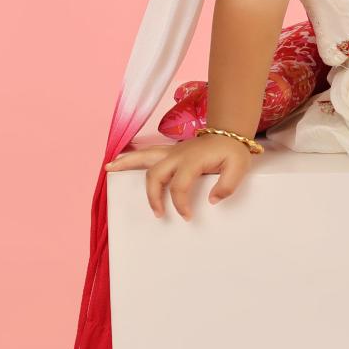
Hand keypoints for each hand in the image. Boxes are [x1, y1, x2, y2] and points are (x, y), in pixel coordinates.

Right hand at [104, 135, 252, 219]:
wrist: (230, 132)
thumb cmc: (233, 150)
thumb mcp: (239, 167)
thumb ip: (228, 185)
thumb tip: (212, 200)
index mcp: (193, 160)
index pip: (180, 185)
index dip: (181, 203)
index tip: (187, 216)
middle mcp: (177, 154)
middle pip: (155, 174)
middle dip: (153, 196)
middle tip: (158, 213)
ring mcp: (171, 151)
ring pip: (145, 157)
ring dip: (127, 164)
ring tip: (109, 170)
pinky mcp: (169, 151)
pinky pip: (147, 153)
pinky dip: (131, 156)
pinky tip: (117, 161)